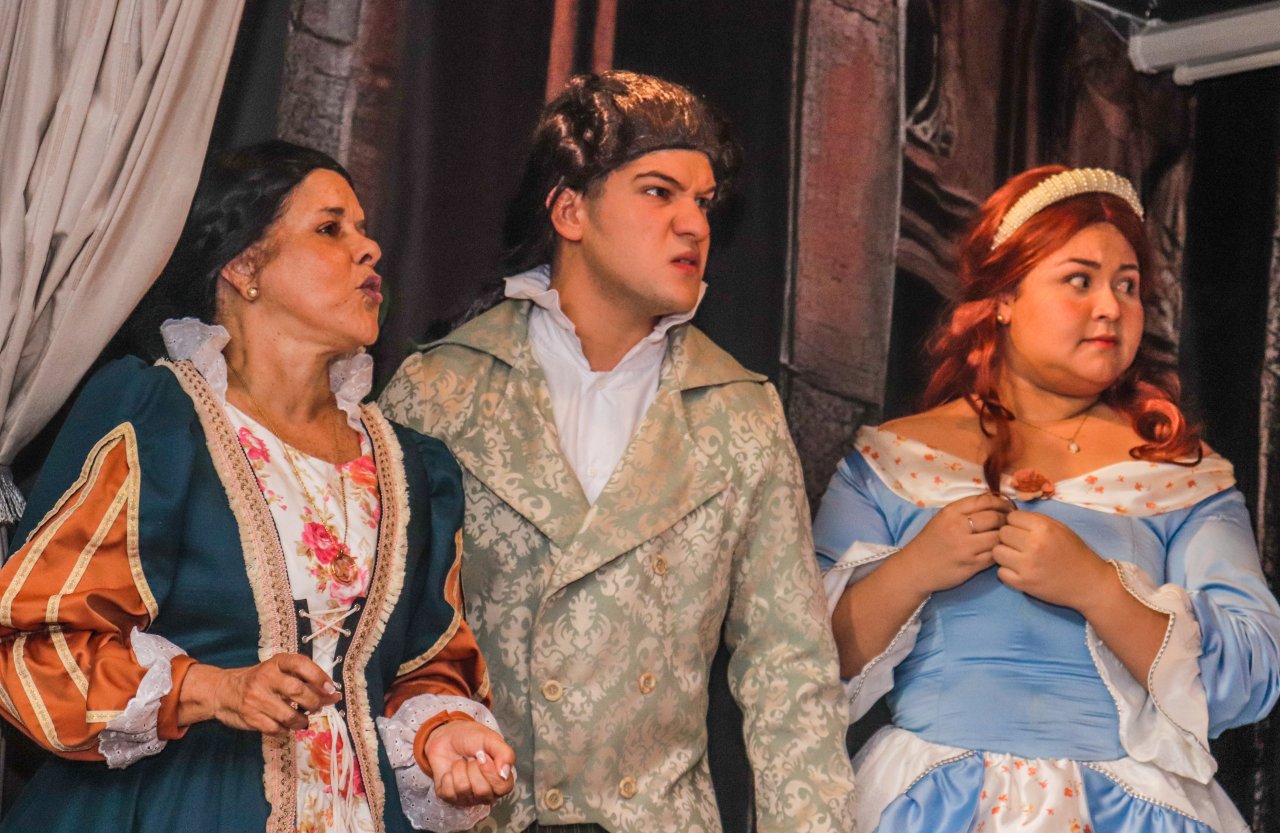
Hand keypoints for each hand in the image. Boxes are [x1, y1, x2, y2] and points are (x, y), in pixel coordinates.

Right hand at [179, 654, 339, 734]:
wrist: (223, 691)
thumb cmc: (261, 681)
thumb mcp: (280, 673)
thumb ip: (306, 682)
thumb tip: (334, 695)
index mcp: (276, 662)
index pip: (301, 664)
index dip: (319, 676)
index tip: (331, 689)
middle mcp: (265, 677)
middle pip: (297, 691)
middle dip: (313, 703)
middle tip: (316, 708)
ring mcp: (256, 697)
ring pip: (288, 714)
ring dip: (301, 721)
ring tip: (303, 720)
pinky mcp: (249, 716)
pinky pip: (276, 728)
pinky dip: (286, 730)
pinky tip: (286, 726)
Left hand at [424, 719, 515, 806]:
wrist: (448, 736)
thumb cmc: (472, 738)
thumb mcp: (492, 739)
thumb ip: (505, 754)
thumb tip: (505, 774)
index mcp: (500, 779)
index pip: (503, 787)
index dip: (491, 773)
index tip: (484, 757)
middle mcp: (486, 792)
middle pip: (482, 791)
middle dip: (473, 769)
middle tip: (472, 758)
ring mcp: (468, 797)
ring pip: (463, 789)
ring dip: (459, 769)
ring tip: (462, 762)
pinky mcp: (450, 797)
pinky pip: (448, 792)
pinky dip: (448, 776)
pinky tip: (451, 770)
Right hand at [895, 493, 1012, 595]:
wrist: (916, 567)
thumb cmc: (932, 541)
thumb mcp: (943, 518)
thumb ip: (966, 510)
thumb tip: (997, 503)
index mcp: (951, 512)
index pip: (985, 500)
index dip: (1002, 502)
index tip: (1008, 507)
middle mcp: (958, 527)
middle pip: (995, 518)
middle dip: (1007, 519)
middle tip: (1011, 523)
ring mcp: (965, 547)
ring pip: (998, 537)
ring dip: (1006, 537)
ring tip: (1008, 537)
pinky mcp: (971, 565)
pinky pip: (995, 555)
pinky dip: (1001, 552)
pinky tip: (1000, 550)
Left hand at [993, 511, 1111, 609]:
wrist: (1089, 583)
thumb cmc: (1074, 553)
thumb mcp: (1060, 528)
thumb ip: (1035, 520)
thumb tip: (1010, 515)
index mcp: (1043, 528)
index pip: (1011, 517)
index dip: (1015, 523)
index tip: (1023, 531)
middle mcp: (1033, 545)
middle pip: (1002, 533)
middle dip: (1009, 538)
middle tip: (1020, 545)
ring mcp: (1027, 566)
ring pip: (997, 552)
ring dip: (1005, 554)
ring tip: (1017, 557)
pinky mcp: (1023, 584)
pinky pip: (1000, 572)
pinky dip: (1007, 572)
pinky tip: (1019, 571)